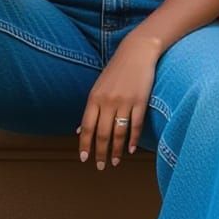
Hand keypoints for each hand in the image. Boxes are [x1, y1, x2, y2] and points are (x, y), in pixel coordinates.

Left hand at [77, 35, 160, 169]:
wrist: (137, 52)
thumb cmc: (116, 70)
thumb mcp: (98, 87)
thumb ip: (91, 109)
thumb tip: (78, 130)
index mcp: (94, 98)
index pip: (87, 126)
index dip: (85, 144)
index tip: (84, 158)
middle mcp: (108, 101)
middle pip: (102, 133)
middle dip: (100, 152)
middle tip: (100, 166)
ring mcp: (124, 102)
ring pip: (118, 132)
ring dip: (116, 150)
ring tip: (114, 161)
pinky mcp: (140, 101)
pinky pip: (135, 125)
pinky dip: (132, 139)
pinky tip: (130, 149)